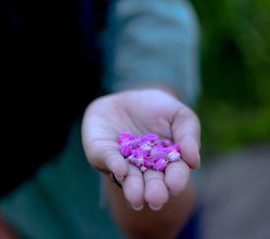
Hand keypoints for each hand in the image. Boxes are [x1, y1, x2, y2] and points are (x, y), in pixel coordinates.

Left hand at [81, 89, 199, 209]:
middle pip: (151, 182)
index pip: (174, 173)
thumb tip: (194, 161)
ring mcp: (122, 162)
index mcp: (166, 162)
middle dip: (154, 191)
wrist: (124, 97)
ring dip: (132, 187)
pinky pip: (106, 159)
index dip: (176, 179)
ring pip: (128, 177)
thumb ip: (188, 134)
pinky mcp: (101, 153)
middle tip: (156, 199)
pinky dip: (113, 164)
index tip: (175, 184)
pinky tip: (120, 169)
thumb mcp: (178, 114)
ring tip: (136, 198)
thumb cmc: (156, 108)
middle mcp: (144, 168)